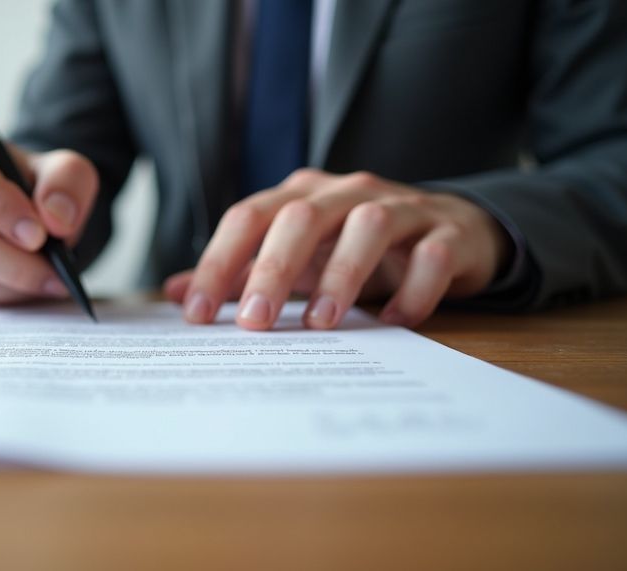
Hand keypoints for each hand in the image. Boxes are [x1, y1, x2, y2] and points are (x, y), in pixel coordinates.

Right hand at [0, 128, 97, 303]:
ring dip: (13, 281)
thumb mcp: (61, 169)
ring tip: (49, 276)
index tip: (38, 233)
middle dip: (13, 259)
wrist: (16, 213)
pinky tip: (24, 281)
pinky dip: (2, 294)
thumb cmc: (30, 184)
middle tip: (54, 267)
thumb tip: (56, 217)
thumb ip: (67, 181)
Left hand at [164, 169, 509, 329]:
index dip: (219, 262)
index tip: (198, 314)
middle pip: (301, 217)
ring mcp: (401, 207)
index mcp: (301, 196)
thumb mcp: (295, 256)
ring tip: (321, 323)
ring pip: (368, 226)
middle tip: (255, 322)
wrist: (451, 229)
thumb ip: (239, 271)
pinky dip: (413, 288)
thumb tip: (175, 293)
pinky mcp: (448, 232)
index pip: (248, 218)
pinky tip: (393, 320)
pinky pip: (431, 254)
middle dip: (273, 269)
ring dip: (342, 273)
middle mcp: (346, 193)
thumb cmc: (355, 247)